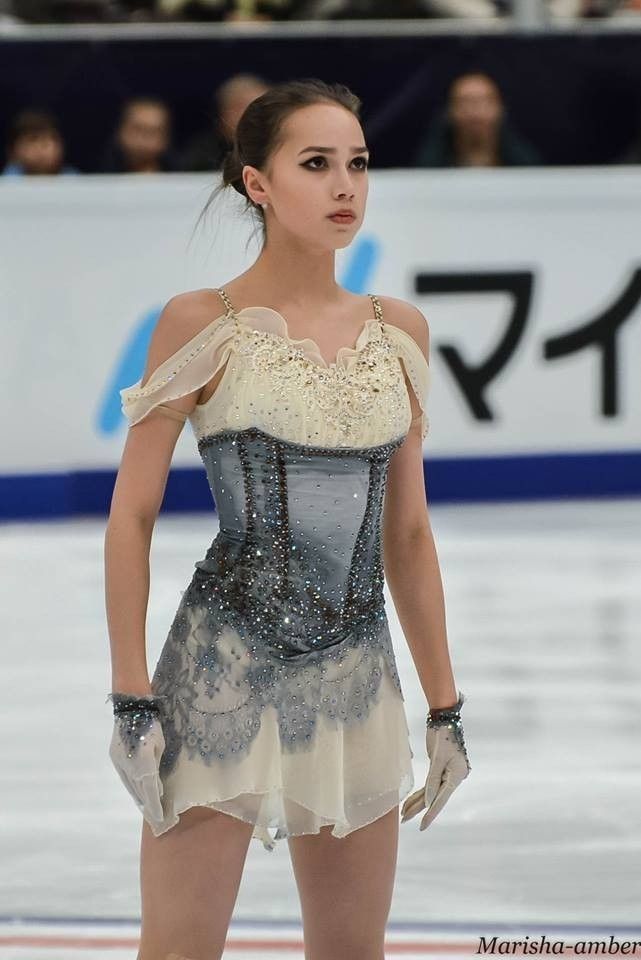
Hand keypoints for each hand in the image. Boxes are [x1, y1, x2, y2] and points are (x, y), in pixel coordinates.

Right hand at [107, 692, 166, 830]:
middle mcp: (129, 765)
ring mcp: (119, 762)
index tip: (160, 818)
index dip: (155, 805)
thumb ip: (158, 766)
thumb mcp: (161, 744)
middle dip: (148, 805)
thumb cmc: (153, 723)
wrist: (131, 707)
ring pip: (130, 786)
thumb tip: (157, 787)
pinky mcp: (115, 758)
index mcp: (143, 761)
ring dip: (139, 798)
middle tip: (156, 819)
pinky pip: (125, 778)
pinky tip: (138, 794)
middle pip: (139, 791)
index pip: (150, 789)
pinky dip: (132, 787)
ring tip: (147, 810)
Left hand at [401, 691, 470, 831]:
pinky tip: (410, 801)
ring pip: (430, 793)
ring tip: (404, 814)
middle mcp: (454, 778)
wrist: (445, 719)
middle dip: (419, 809)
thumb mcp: (437, 757)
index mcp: (456, 776)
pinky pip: (429, 785)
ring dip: (417, 802)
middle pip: (434, 797)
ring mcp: (447, 774)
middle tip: (405, 821)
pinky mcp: (439, 769)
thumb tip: (428, 801)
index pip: (441, 799)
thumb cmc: (443, 735)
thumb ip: (433, 780)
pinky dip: (419, 793)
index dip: (431, 814)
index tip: (422, 826)